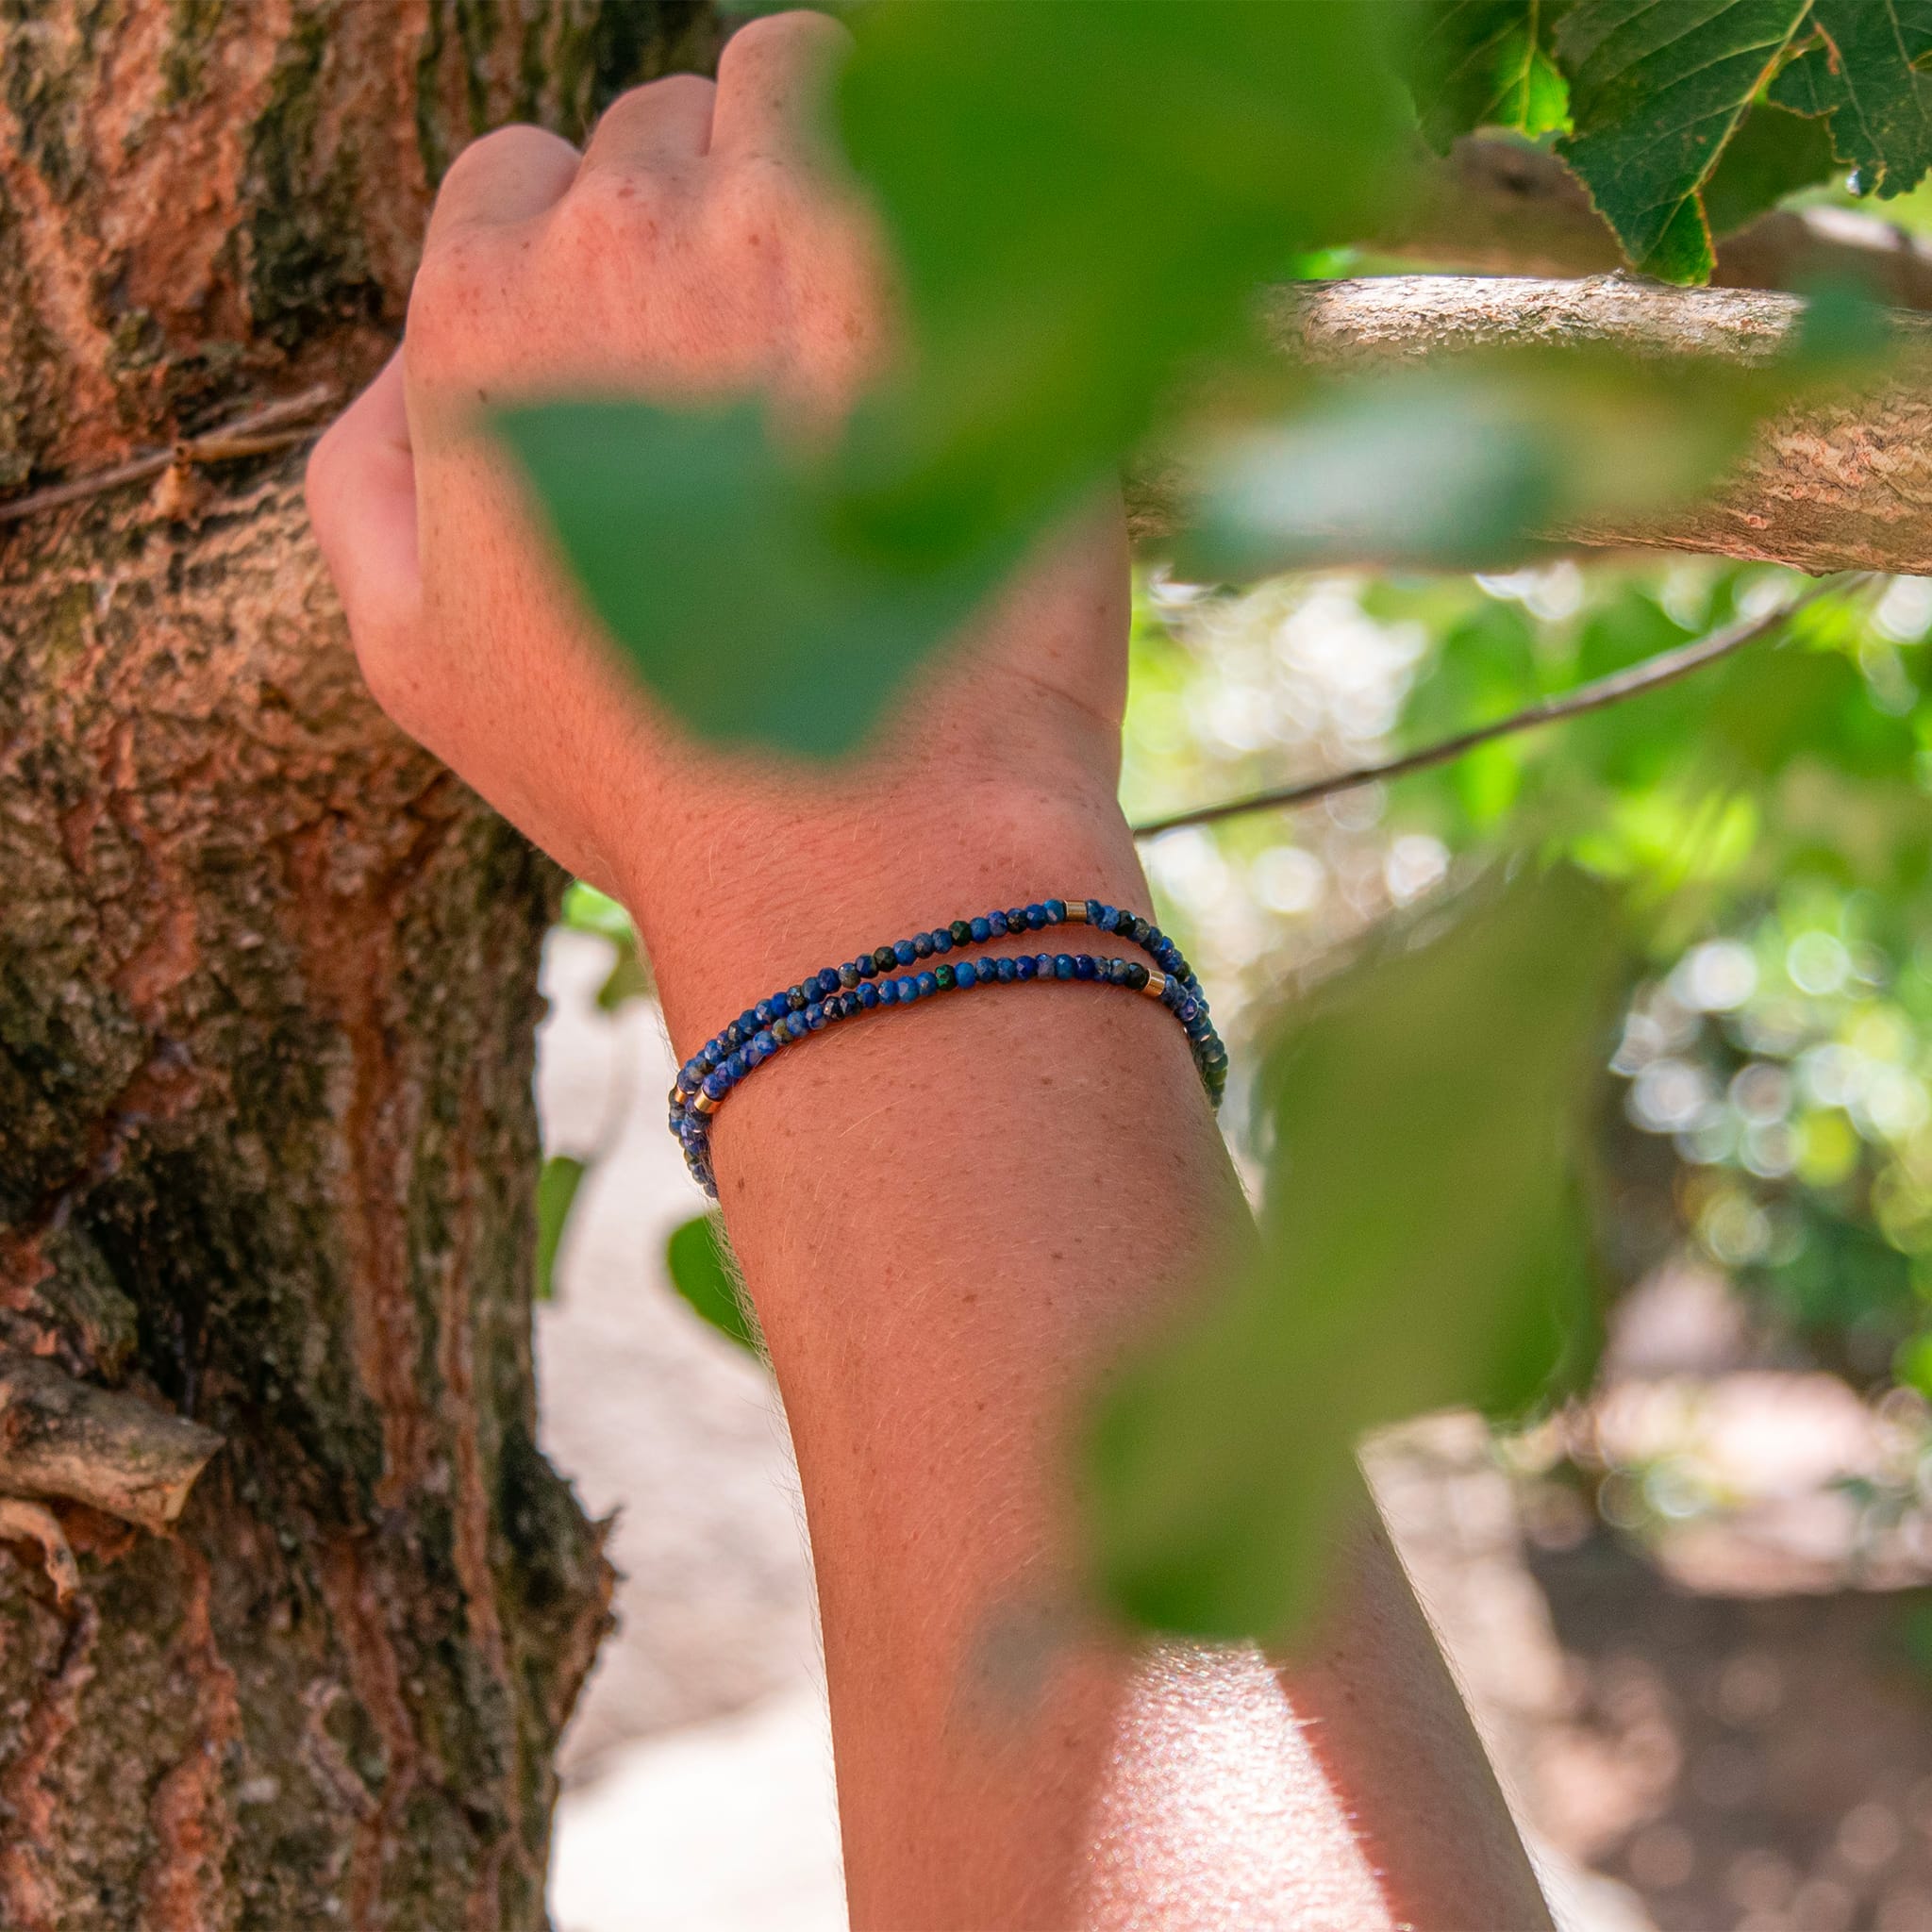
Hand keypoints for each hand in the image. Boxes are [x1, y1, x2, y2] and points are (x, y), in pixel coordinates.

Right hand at [305, 9, 1130, 1032]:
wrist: (859, 844)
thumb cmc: (647, 774)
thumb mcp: (420, 663)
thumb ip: (369, 481)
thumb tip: (408, 370)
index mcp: (481, 325)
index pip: (520, 177)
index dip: (590, 265)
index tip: (656, 356)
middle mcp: (618, 243)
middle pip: (656, 132)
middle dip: (704, 219)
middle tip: (770, 362)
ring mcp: (792, 235)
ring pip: (791, 78)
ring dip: (818, 155)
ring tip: (864, 303)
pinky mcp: (953, 265)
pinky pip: (944, 126)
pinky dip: (949, 185)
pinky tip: (962, 306)